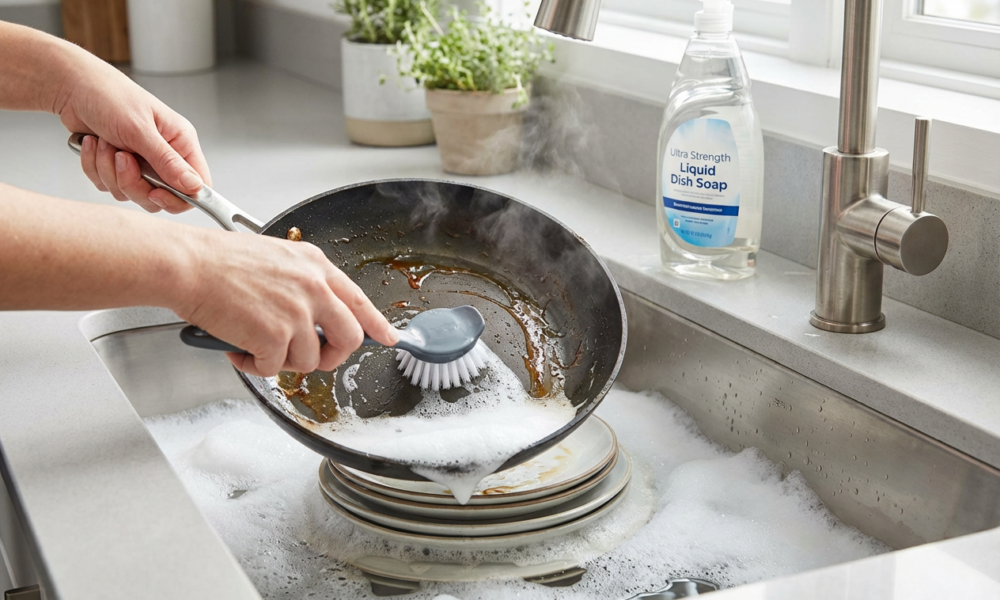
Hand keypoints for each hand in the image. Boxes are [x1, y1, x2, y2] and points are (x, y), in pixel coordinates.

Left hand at [54, 50, 209, 213]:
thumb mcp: (140, 130)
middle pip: (160, 196)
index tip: (156, 193)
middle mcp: (164, 156)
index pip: (197, 185)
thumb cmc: (108, 95)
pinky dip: (95, 167)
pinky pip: (108, 185)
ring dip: (109, 171)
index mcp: (180, 143)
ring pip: (132, 193)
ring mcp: (141, 163)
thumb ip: (168, 162)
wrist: (72, 86)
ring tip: (104, 142)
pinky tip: (93, 143)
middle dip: (133, 183)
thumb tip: (195, 186)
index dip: (179, 198)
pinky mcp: (117, 167)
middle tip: (121, 158)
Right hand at [174, 231, 398, 376]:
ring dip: (281, 360)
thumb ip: (302, 283)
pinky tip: (238, 347)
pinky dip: (254, 366)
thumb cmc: (218, 261)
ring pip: (309, 360)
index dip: (377, 324)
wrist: (188, 264)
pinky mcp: (275, 336)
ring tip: (255, 344)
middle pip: (349, 338)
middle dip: (332, 356)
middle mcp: (313, 287)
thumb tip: (315, 315)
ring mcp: (297, 312)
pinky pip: (274, 369)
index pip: (359, 300)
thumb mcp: (276, 258)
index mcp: (315, 265)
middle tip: (312, 358)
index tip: (388, 337)